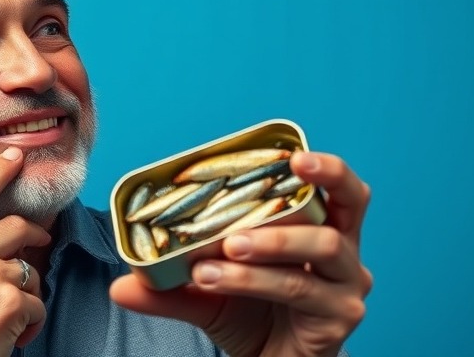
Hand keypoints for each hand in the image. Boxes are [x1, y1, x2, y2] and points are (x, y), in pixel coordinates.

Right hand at [0, 147, 50, 356]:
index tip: (16, 155)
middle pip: (17, 227)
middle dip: (35, 235)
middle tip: (39, 246)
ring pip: (32, 270)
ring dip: (27, 294)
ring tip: (5, 315)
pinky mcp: (10, 303)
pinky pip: (38, 302)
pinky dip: (31, 322)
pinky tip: (11, 335)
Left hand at [110, 151, 372, 356]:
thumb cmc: (250, 318)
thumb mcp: (207, 295)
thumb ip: (169, 286)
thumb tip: (120, 285)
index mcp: (321, 230)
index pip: (339, 188)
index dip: (324, 166)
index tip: (292, 155)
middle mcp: (344, 254)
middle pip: (352, 203)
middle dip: (319, 182)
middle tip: (282, 172)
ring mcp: (346, 286)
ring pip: (322, 246)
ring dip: (269, 241)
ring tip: (221, 248)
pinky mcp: (338, 318)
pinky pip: (298, 288)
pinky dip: (253, 279)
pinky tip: (217, 278)